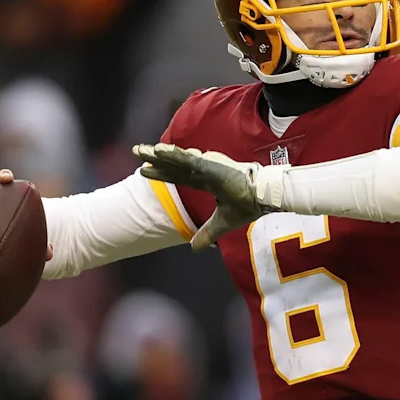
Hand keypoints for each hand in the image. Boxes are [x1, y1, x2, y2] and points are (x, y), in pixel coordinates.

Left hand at [133, 143, 283, 251]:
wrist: (263, 199)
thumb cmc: (248, 205)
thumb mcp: (222, 224)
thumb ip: (206, 234)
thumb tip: (193, 249)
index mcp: (206, 180)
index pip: (178, 176)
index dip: (161, 173)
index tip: (143, 170)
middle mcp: (204, 170)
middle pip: (173, 164)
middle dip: (153, 160)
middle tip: (136, 151)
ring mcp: (206, 165)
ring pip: (177, 159)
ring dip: (157, 154)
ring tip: (140, 150)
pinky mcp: (210, 165)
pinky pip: (188, 159)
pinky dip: (172, 155)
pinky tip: (158, 150)